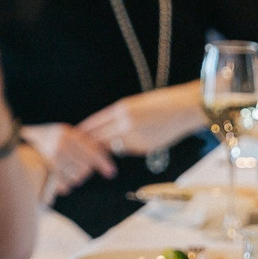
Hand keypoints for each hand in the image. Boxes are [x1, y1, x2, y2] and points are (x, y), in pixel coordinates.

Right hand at [23, 122, 113, 195]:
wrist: (19, 143)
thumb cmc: (48, 138)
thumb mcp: (65, 133)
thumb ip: (83, 142)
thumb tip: (105, 157)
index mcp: (67, 134)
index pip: (92, 152)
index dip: (103, 163)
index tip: (111, 172)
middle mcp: (60, 146)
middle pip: (86, 168)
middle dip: (86, 170)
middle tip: (78, 166)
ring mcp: (52, 160)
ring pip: (77, 178)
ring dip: (76, 177)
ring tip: (67, 170)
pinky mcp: (45, 173)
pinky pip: (66, 186)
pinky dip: (66, 185)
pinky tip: (60, 178)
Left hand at [76, 84, 203, 157]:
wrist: (184, 109)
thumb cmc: (162, 104)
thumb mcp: (136, 105)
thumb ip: (120, 117)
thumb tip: (107, 130)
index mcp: (120, 109)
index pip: (94, 123)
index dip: (82, 132)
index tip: (73, 137)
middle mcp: (124, 123)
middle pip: (98, 138)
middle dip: (88, 146)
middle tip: (79, 153)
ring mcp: (134, 137)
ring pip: (112, 147)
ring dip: (107, 150)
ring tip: (99, 154)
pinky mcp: (144, 148)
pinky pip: (129, 151)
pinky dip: (127, 149)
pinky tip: (133, 145)